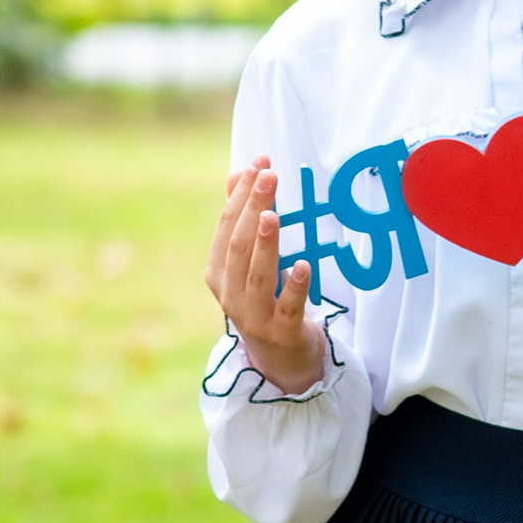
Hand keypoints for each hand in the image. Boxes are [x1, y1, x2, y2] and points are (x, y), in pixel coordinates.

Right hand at [206, 160, 325, 392]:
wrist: (279, 358)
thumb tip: (238, 172)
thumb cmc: (264, 300)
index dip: (241, 194)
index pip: (226, 227)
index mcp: (218, 272)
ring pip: (256, 276)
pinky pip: (288, 306)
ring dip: (266, 244)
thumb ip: (242, 220)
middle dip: (252, 209)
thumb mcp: (249, 262)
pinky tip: (304, 265)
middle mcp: (229, 294)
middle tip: (269, 177)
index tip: (259, 164)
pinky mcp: (281, 332)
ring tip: (274, 214)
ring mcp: (253, 316)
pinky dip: (295, 285)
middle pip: (238, 246)